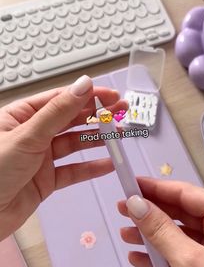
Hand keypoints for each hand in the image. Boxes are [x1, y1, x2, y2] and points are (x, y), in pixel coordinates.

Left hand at [0, 75, 126, 240]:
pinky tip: (107, 164)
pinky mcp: (45, 180)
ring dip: (97, 140)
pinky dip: (90, 168)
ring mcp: (39, 158)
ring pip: (74, 145)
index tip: (109, 95)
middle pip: (70, 120)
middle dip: (97, 116)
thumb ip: (58, 112)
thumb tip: (82, 86)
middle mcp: (31, 135)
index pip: (60, 99)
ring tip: (118, 136)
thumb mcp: (27, 136)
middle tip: (120, 112)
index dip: (87, 96)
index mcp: (21, 116)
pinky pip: (73, 171)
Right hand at [118, 177, 203, 266]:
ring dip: (150, 235)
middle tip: (124, 207)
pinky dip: (157, 257)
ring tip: (125, 234)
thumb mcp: (191, 263)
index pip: (189, 195)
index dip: (159, 188)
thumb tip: (135, 204)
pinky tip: (137, 256)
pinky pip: (177, 256)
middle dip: (151, 212)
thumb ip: (161, 231)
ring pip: (176, 235)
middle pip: (180, 214)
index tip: (133, 183)